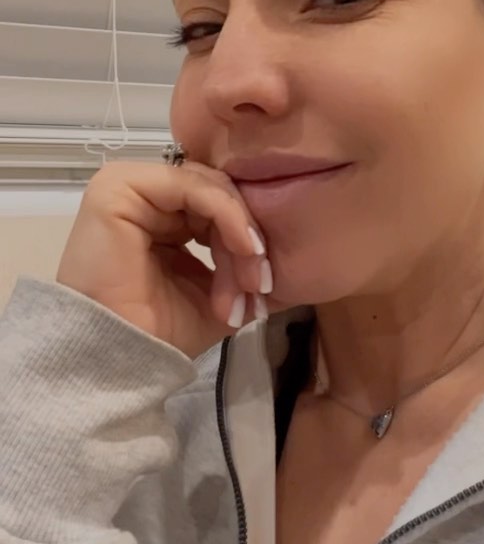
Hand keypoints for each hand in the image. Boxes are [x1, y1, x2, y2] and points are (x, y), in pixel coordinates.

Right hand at [56, 159, 272, 357]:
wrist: (121, 358)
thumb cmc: (161, 333)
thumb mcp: (220, 294)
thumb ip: (248, 267)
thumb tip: (302, 260)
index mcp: (162, 215)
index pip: (219, 204)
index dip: (248, 237)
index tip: (267, 285)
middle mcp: (145, 195)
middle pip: (218, 194)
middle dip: (247, 241)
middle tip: (260, 286)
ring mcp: (130, 185)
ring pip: (211, 189)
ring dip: (240, 235)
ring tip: (249, 281)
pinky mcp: (120, 186)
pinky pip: (193, 187)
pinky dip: (228, 216)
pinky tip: (245, 248)